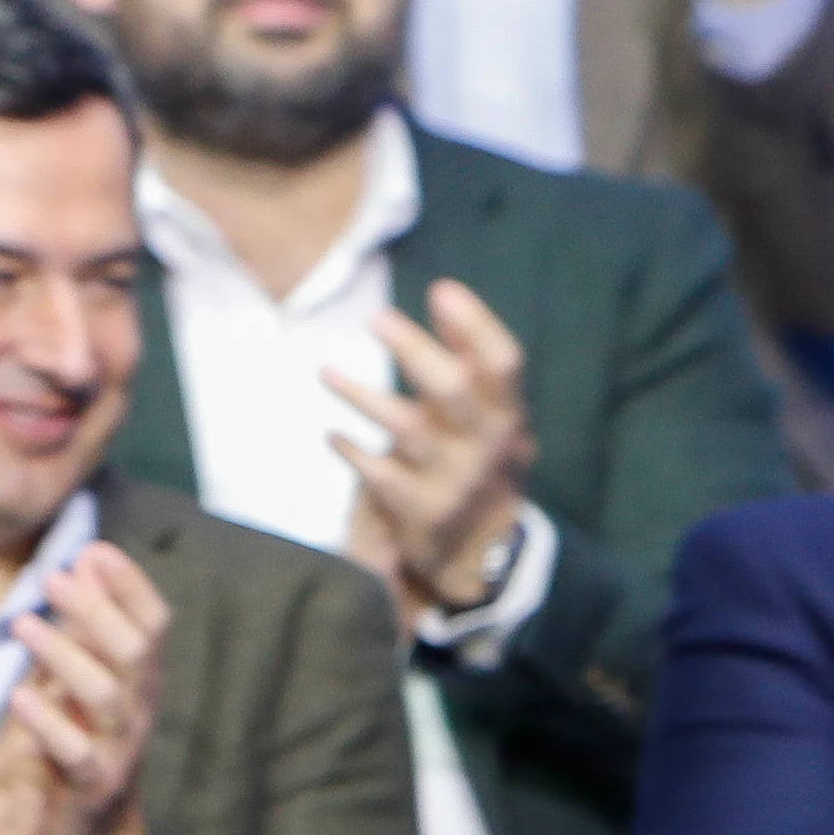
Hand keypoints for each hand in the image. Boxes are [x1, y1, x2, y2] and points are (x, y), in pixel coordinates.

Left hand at [326, 277, 533, 621]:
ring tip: (325, 374)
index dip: (476, 325)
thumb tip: (444, 292)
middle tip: (377, 317)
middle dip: (413, 351)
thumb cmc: (479, 452)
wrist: (482, 544)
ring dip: (362, 397)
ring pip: (406, 429)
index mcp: (508, 411)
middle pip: (452, 389)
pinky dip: (351, 451)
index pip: (504, 362)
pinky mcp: (418, 509)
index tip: (440, 290)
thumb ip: (471, 357)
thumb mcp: (490, 410)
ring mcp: (452, 478)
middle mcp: (486, 444)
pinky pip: (377, 473)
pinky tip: (332, 435)